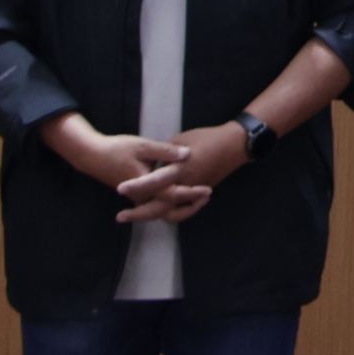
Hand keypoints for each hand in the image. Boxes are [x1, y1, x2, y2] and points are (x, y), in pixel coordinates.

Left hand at [126, 117, 265, 225]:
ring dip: (153, 216)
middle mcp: (185, 186)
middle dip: (139, 214)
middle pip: (159, 207)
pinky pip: (182, 210)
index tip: (120, 189)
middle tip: (121, 216)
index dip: (136, 186)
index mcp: (180, 169)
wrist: (233, 146)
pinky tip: (158, 209)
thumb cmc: (206, 138)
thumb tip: (151, 165)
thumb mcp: (181, 139)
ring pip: (170, 213)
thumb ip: (164, 155)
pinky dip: (171, 213)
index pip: (154, 181)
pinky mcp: (198, 196)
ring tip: (137, 213)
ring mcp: (192, 194)